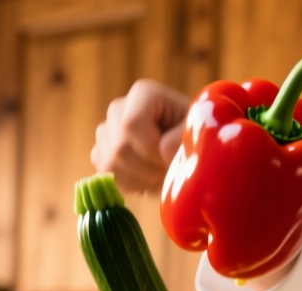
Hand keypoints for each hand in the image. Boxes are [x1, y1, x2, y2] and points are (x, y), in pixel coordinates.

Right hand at [91, 79, 190, 193]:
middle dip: (147, 169)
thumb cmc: (195, 134)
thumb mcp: (199, 130)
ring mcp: (106, 131)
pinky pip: (105, 174)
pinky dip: (129, 185)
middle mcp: (118, 108)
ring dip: (139, 179)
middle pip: (119, 147)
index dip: (151, 150)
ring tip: (162, 177)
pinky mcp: (101, 153)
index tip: (171, 160)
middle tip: (170, 173)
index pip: (131, 124)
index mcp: (143, 94)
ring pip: (110, 163)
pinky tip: (148, 181)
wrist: (188, 148)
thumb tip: (164, 151)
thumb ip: (183, 137)